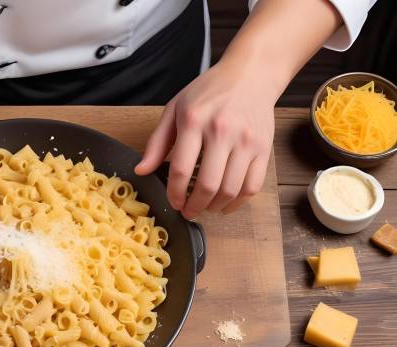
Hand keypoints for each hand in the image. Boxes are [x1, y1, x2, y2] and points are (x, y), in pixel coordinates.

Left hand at [134, 60, 275, 218]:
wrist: (250, 75)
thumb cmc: (208, 92)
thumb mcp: (174, 110)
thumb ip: (157, 142)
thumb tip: (141, 170)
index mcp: (194, 121)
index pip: (181, 169)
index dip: (175, 194)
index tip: (173, 203)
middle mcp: (222, 131)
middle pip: (207, 184)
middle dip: (194, 206)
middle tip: (188, 212)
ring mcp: (246, 141)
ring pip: (231, 190)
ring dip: (215, 207)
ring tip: (205, 208)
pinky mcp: (264, 148)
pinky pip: (252, 186)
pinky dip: (238, 202)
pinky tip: (225, 204)